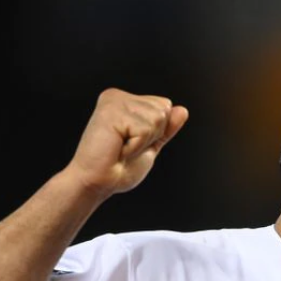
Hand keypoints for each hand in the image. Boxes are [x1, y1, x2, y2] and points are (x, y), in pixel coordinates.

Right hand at [65, 88, 188, 196]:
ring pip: (156, 119)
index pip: (164, 105)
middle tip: (126, 147)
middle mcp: (118, 97)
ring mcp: (114, 102)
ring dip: (142, 142)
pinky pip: (144, 129)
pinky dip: (136, 146)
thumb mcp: (150, 146)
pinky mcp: (111, 111)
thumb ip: (165, 128)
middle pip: (163, 109)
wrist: (98, 183)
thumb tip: (182, 110)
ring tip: (121, 147)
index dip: (157, 132)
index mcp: (126, 101)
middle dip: (152, 136)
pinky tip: (118, 148)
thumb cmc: (117, 168)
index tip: (133, 143)